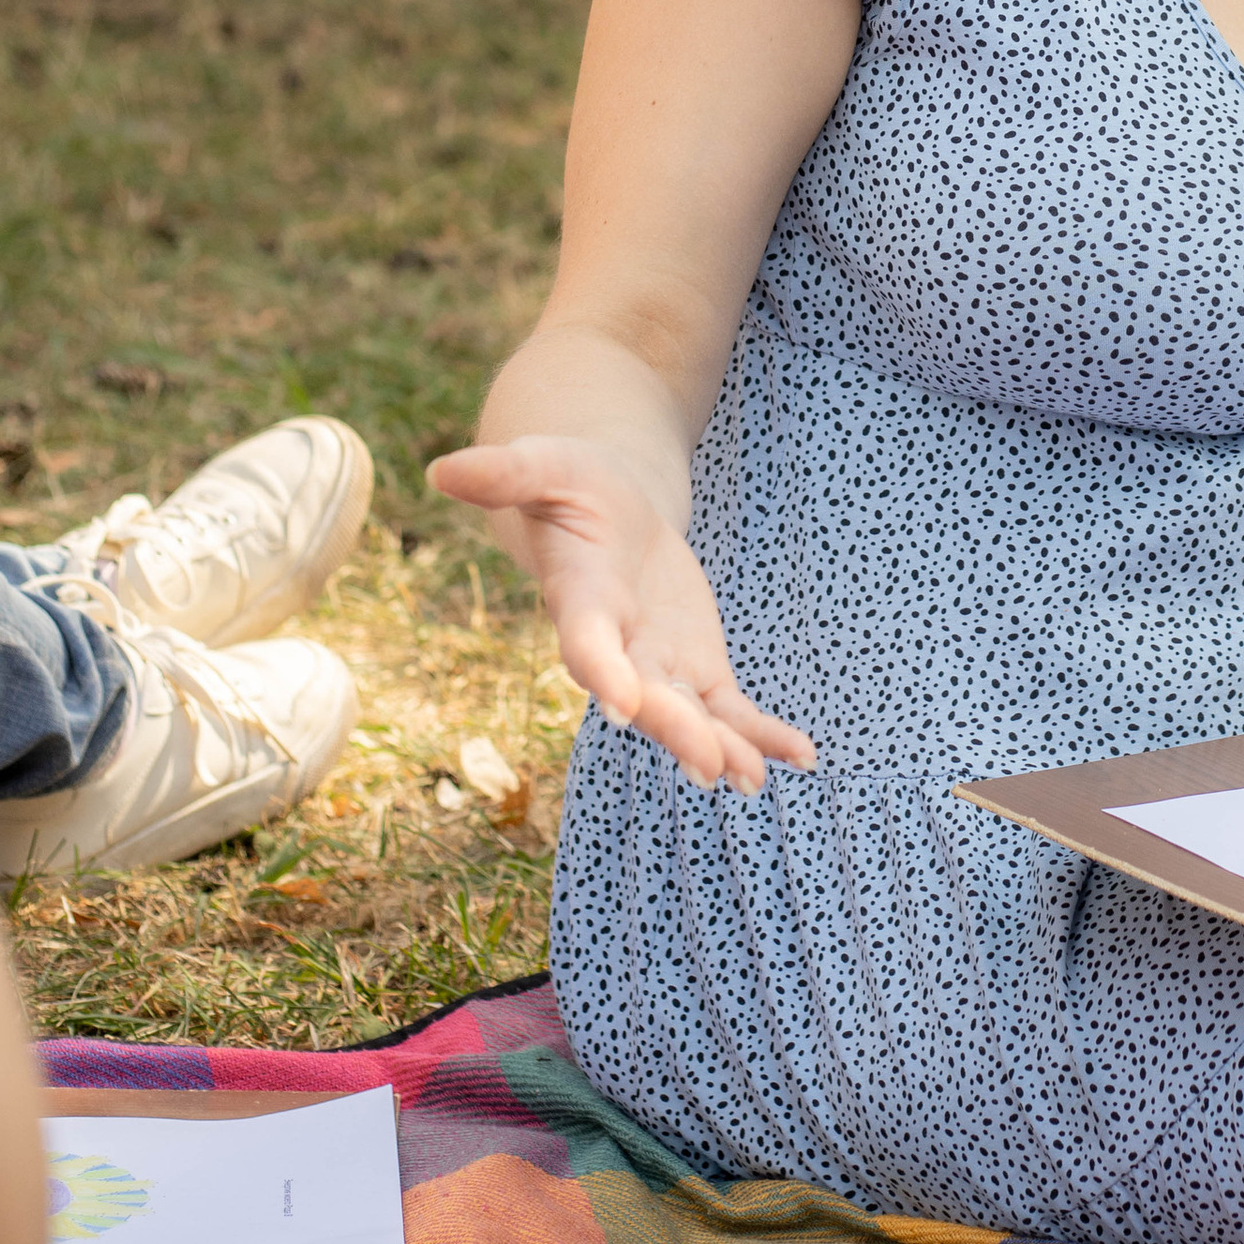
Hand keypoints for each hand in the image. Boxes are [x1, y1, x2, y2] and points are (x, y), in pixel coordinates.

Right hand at [431, 435, 814, 794]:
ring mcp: (657, 663)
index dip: (602, 671)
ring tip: (755, 779)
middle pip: (646, 694)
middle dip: (677, 728)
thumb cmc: (571, 483)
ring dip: (723, 746)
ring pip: (690, 714)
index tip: (622, 704)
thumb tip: (440, 468)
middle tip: (713, 766)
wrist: (606, 508)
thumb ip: (504, 471)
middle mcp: (616, 646)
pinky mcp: (695, 666)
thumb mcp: (545, 464)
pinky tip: (803, 757)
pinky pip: (730, 709)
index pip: (587, 643)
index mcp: (579, 599)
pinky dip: (763, 734)